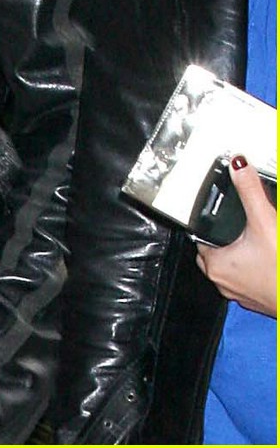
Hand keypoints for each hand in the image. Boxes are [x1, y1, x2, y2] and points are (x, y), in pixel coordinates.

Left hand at [196, 155, 276, 316]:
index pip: (198, 236)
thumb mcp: (265, 221)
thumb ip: (249, 191)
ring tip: (251, 236)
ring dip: (238, 251)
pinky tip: (266, 255)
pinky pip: (247, 276)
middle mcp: (223, 282)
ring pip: (230, 265)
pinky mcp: (258, 298)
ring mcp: (241, 292)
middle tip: (236, 221)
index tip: (218, 211)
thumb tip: (239, 166)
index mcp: (215, 264)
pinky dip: (253, 264)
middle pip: (212, 249)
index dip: (207, 221)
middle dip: (222, 235)